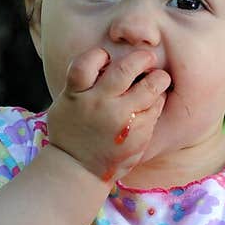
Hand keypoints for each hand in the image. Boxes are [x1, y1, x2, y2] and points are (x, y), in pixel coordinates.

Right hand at [45, 45, 170, 182]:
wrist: (78, 170)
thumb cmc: (72, 132)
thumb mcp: (65, 104)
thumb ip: (82, 83)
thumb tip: (108, 59)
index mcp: (76, 95)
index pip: (87, 62)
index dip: (99, 54)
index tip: (106, 57)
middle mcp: (99, 105)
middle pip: (126, 69)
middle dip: (142, 58)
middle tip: (148, 58)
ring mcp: (121, 120)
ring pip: (150, 87)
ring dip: (158, 78)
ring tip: (158, 78)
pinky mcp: (139, 134)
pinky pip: (155, 108)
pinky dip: (156, 101)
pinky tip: (151, 103)